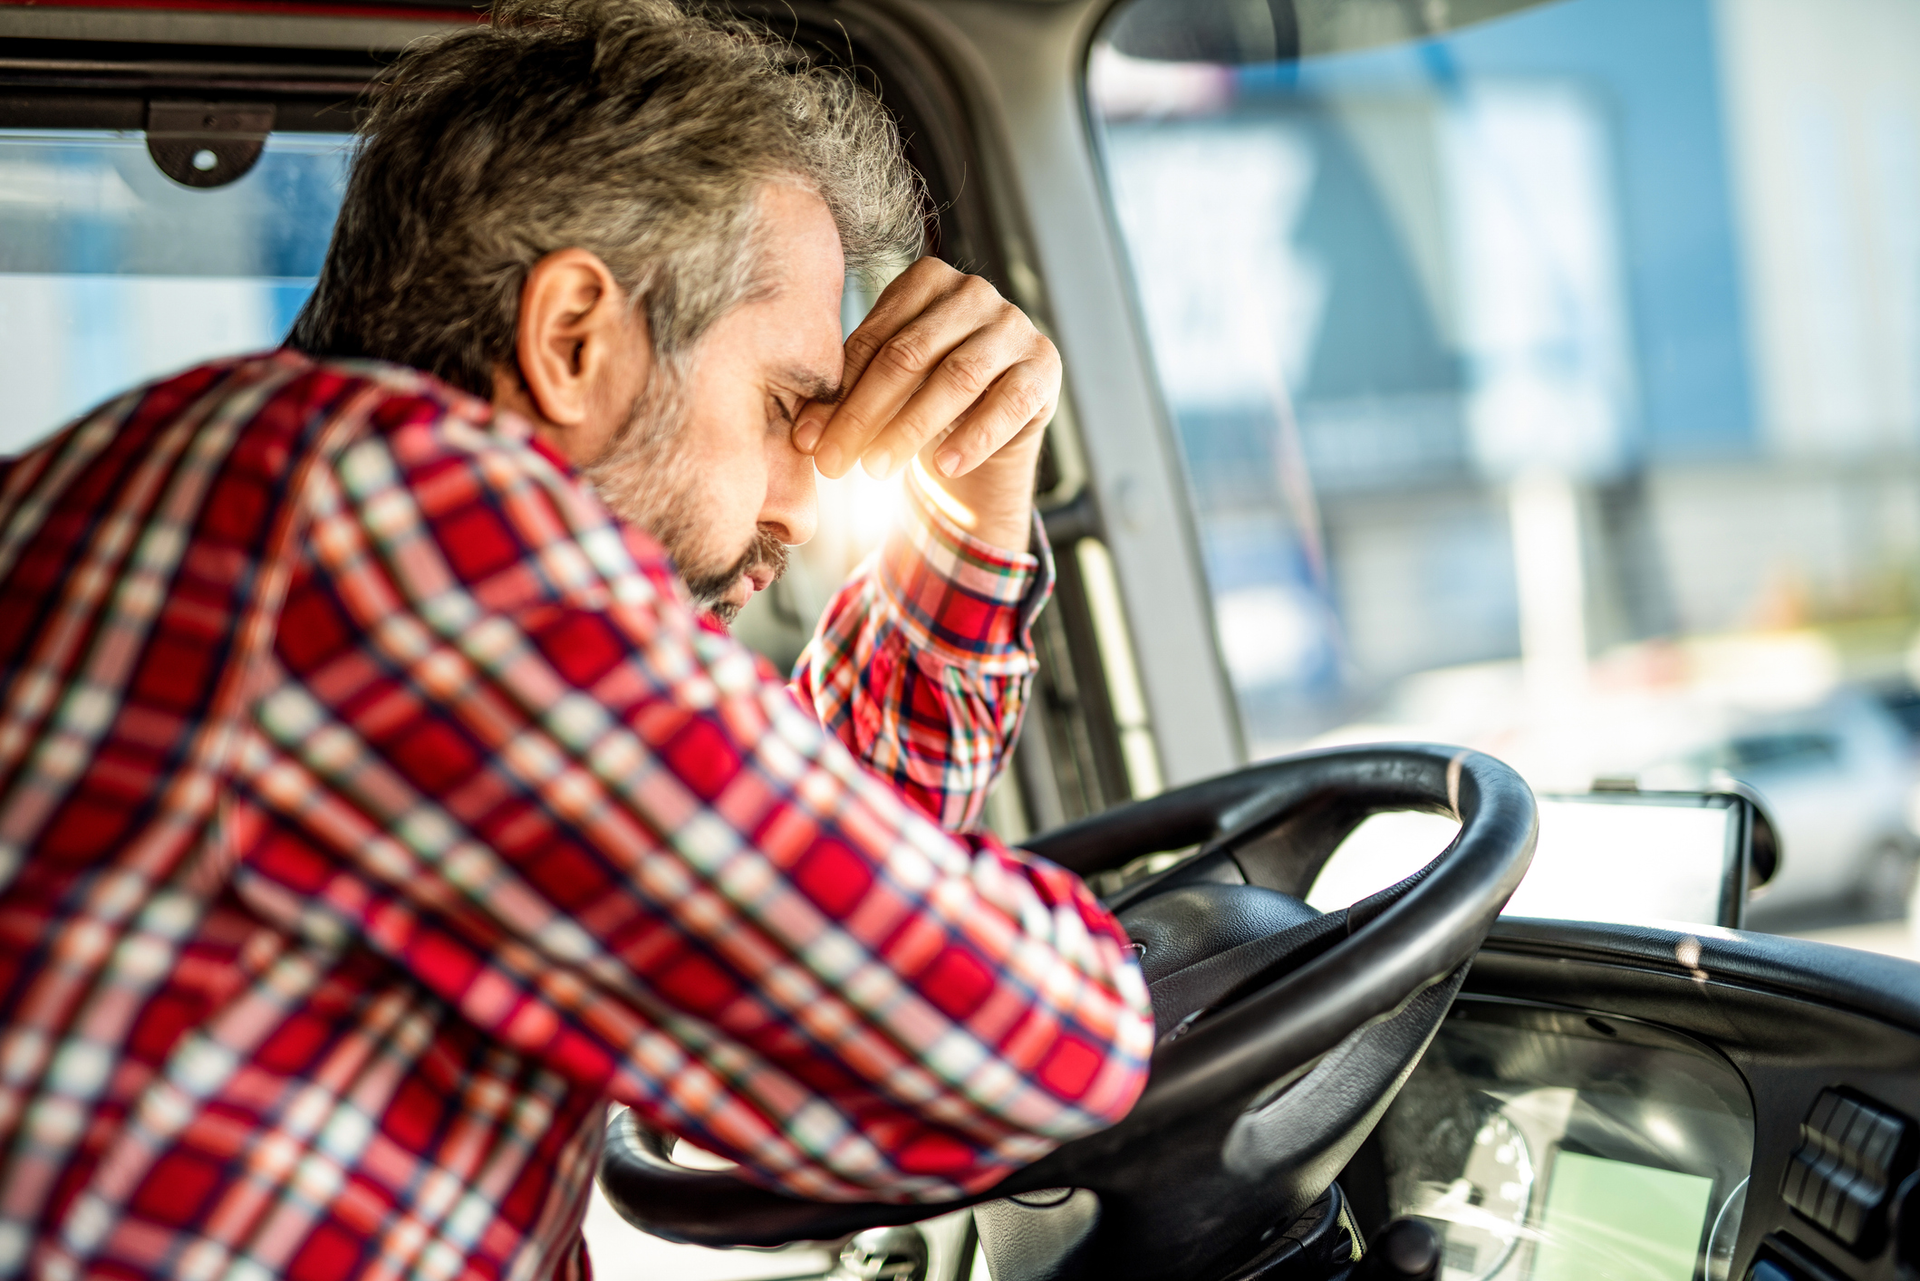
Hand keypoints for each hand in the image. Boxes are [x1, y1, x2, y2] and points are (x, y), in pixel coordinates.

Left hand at [792, 258, 1060, 551]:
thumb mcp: (885, 386)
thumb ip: (850, 393)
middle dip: (864, 415)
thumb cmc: (925, 395)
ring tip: (876, 470)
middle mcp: (974, 292)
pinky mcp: (1044, 365)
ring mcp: (1014, 325)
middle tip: (834, 463)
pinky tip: (943, 467)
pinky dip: (973, 437)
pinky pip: (1008, 403)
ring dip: (910, 429)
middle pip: (909, 356)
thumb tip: (804, 435)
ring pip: (957, 377)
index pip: (874, 339)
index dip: (836, 394)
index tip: (808, 441)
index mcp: (926, 280)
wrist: (990, 423)